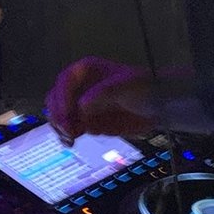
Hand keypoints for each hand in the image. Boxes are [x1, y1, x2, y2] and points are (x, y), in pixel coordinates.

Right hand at [45, 57, 166, 142]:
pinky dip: (67, 135)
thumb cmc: (144, 88)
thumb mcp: (125, 86)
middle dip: (58, 114)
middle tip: (67, 128)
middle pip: (56, 99)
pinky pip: (69, 128)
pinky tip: (71, 141)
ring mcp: (82, 105)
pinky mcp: (87, 122)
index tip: (66, 113)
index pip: (65, 81)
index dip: (62, 97)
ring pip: (59, 115)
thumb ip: (102, 94)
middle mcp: (80, 88)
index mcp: (86, 71)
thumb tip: (82, 106)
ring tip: (69, 137)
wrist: (157, 108)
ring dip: (60, 127)